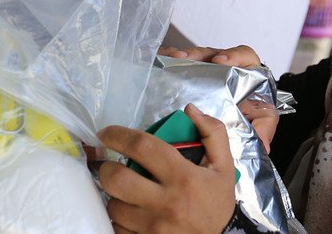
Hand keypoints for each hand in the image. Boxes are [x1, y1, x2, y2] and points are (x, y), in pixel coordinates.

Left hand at [97, 104, 235, 233]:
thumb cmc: (218, 203)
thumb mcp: (224, 167)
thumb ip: (213, 133)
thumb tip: (190, 110)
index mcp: (183, 177)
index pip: (142, 147)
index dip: (118, 135)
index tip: (106, 133)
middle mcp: (166, 202)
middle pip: (117, 179)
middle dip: (106, 169)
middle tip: (110, 166)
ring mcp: (153, 228)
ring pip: (114, 206)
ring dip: (113, 196)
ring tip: (123, 192)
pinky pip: (117, 228)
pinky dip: (118, 219)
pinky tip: (128, 213)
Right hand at [158, 45, 276, 150]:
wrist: (239, 122)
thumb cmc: (251, 115)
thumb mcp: (262, 121)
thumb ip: (263, 129)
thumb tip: (263, 146)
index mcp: (246, 72)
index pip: (243, 55)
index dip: (233, 55)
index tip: (220, 61)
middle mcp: (224, 67)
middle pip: (211, 53)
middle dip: (197, 54)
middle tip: (183, 58)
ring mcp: (205, 69)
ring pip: (193, 58)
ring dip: (180, 57)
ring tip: (168, 59)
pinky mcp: (190, 73)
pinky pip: (178, 63)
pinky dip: (168, 61)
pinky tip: (158, 62)